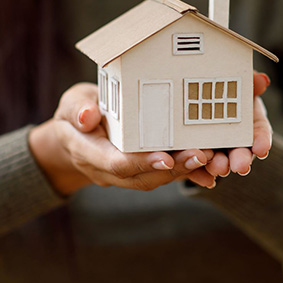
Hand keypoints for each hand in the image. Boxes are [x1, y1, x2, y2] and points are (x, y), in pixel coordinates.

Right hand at [29, 83, 213, 195]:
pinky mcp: (139, 172)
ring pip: (155, 179)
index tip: (166, 157)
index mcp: (88, 152)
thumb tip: (88, 117)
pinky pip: (162, 176)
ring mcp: (124, 175)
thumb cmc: (76, 114)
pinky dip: (186, 175)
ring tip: (210, 158)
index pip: (116, 163)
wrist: (75, 137)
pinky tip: (210, 171)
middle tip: (201, 155)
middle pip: (142, 177)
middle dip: (174, 168)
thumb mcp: (71, 103)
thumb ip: (78, 109)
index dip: (142, 162)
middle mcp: (107, 170)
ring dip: (184, 171)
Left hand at [190, 71, 272, 183]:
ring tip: (218, 169)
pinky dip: (201, 173)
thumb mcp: (238, 84)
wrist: (195, 96)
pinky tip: (202, 178)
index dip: (262, 141)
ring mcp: (216, 149)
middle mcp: (235, 140)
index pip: (259, 133)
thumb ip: (249, 83)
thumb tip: (263, 79)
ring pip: (220, 161)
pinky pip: (199, 166)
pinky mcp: (196, 156)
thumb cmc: (222, 87)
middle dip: (241, 159)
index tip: (262, 149)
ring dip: (220, 166)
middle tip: (241, 167)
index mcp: (248, 122)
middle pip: (241, 152)